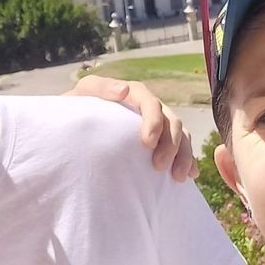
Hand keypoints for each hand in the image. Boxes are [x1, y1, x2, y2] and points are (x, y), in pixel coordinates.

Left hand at [62, 75, 197, 180]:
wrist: (74, 126)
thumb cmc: (76, 108)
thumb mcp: (82, 94)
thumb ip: (100, 88)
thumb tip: (125, 90)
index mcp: (133, 94)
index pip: (150, 103)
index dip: (154, 121)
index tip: (148, 143)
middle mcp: (149, 107)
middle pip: (171, 121)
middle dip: (170, 144)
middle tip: (159, 167)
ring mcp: (157, 124)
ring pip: (180, 135)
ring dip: (183, 155)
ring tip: (178, 177)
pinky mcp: (159, 140)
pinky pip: (180, 147)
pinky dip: (187, 160)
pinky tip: (190, 175)